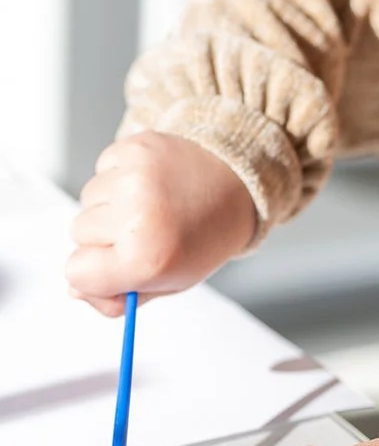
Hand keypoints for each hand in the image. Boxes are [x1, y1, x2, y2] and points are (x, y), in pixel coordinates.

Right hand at [67, 131, 256, 315]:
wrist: (236, 184)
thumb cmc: (203, 237)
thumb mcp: (170, 281)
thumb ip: (120, 297)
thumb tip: (76, 291)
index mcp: (147, 260)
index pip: (76, 273)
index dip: (95, 272)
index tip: (118, 265)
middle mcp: (138, 217)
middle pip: (79, 234)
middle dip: (104, 237)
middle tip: (147, 230)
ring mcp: (135, 179)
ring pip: (87, 199)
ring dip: (111, 204)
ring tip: (152, 205)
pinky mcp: (135, 149)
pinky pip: (100, 169)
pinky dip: (117, 176)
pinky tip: (151, 182)